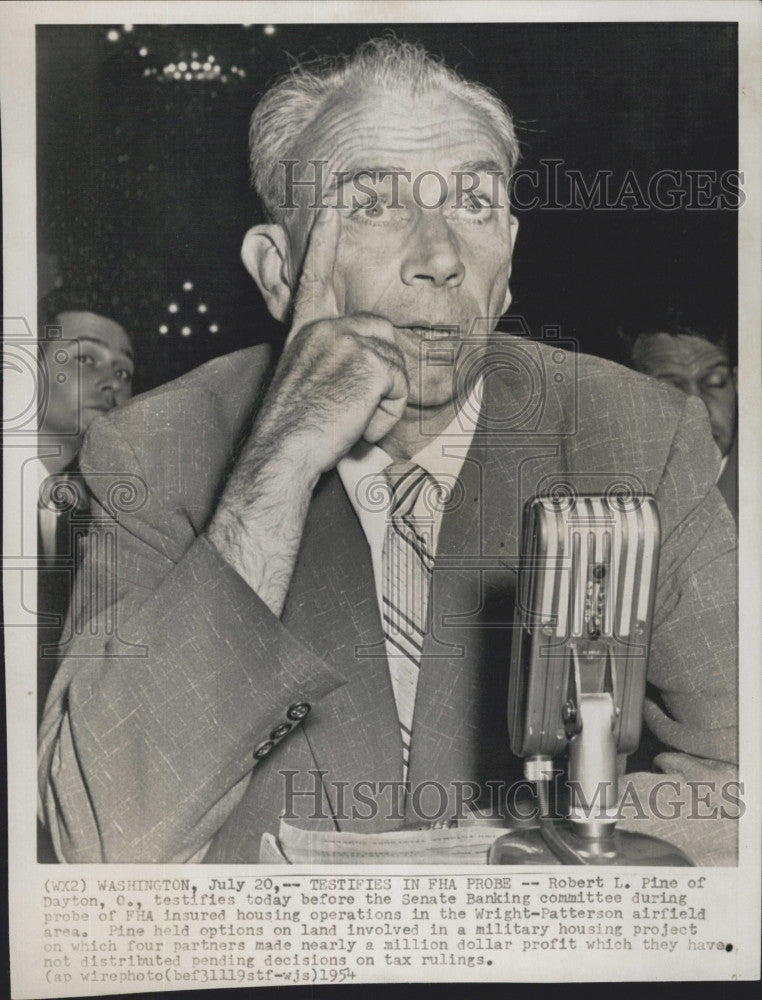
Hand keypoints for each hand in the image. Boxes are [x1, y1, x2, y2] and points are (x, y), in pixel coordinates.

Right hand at [256, 208, 408, 475]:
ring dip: (383, 401)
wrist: (284, 451)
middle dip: (382, 378)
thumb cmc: (294, 431)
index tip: (331, 208)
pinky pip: (400, 387)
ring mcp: (346, 339)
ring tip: (347, 417)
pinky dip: (386, 414)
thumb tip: (368, 363)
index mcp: (306, 331)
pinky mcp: (370, 360)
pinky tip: (355, 423)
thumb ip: (331, 362)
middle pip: (384, 338)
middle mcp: (324, 328)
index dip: (323, 244)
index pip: (315, 279)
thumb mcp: (307, 384)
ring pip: (396, 365)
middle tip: (346, 409)